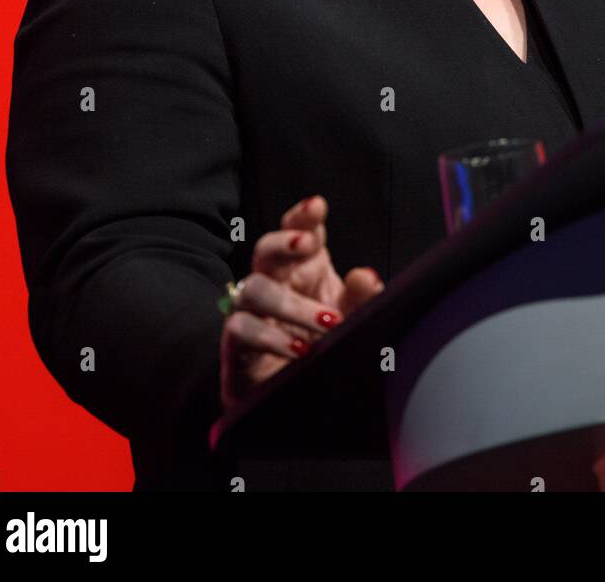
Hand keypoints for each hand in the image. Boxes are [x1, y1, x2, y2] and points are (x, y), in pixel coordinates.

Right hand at [219, 194, 383, 412]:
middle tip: (309, 243)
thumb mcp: (351, 319)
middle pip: (265, 248)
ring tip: (329, 322)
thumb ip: (362, 298)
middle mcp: (275, 282)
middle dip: (284, 240)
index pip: (298, 231)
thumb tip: (367, 275)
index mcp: (303, 268)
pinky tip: (298, 347)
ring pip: (254, 288)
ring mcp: (252, 311)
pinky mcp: (237, 345)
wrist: (295, 399)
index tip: (317, 206)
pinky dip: (269, 336)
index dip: (303, 216)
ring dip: (291, 303)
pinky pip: (241, 328)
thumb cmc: (322, 346)